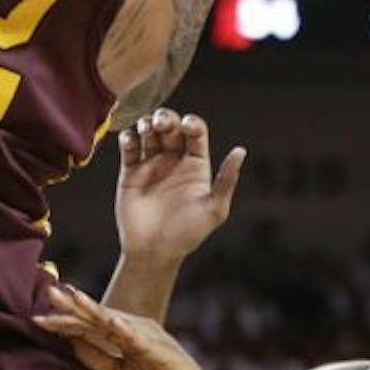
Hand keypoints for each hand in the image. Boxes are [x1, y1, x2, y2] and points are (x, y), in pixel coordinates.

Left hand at [36, 292, 230, 369]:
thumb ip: (97, 359)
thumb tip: (70, 344)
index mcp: (122, 335)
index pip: (87, 326)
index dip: (63, 322)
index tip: (37, 318)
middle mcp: (134, 329)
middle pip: (97, 316)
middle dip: (72, 306)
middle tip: (48, 292)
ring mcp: (150, 337)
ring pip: (116, 320)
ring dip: (95, 309)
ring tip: (74, 297)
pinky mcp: (164, 350)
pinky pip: (142, 339)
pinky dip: (127, 329)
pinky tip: (112, 321)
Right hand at [114, 108, 245, 264]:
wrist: (154, 252)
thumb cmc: (188, 234)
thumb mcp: (214, 209)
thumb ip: (227, 180)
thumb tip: (241, 150)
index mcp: (196, 165)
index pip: (195, 132)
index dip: (191, 123)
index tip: (186, 126)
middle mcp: (174, 161)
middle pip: (170, 126)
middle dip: (166, 118)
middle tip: (160, 124)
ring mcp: (151, 165)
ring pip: (148, 132)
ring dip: (146, 123)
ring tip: (145, 128)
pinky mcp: (130, 172)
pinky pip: (128, 147)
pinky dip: (128, 137)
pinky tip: (131, 140)